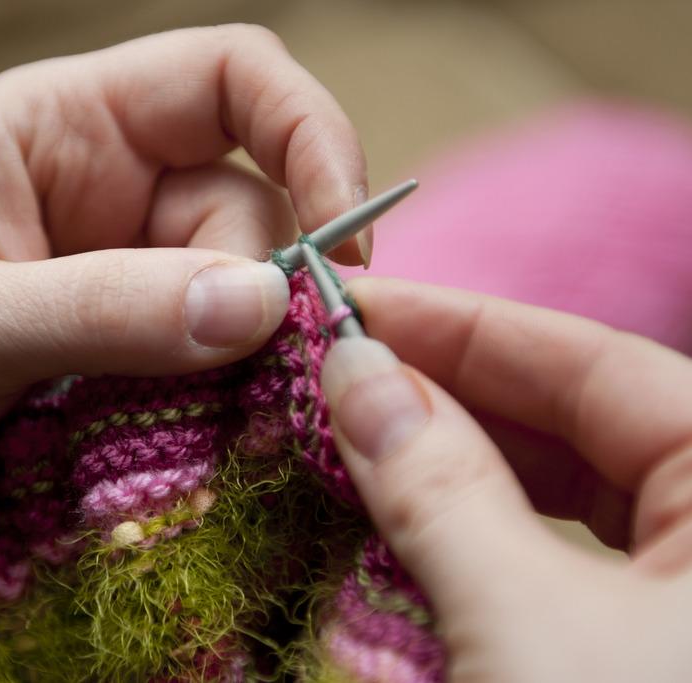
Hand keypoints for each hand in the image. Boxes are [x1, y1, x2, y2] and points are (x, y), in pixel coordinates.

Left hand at [0, 24, 368, 501]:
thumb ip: (102, 309)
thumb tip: (262, 305)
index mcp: (68, 128)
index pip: (232, 79)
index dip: (310, 134)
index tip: (344, 240)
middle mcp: (113, 190)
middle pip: (253, 210)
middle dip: (267, 287)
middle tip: (252, 375)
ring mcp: (125, 275)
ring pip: (240, 296)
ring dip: (242, 357)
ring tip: (193, 423)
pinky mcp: (129, 350)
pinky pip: (210, 358)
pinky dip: (224, 395)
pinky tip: (196, 436)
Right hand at [322, 277, 691, 681]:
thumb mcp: (529, 624)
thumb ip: (442, 492)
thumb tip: (356, 373)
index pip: (599, 364)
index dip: (467, 327)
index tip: (361, 308)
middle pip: (578, 423)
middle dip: (451, 394)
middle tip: (343, 373)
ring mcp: (684, 595)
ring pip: (563, 495)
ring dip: (453, 467)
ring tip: (357, 440)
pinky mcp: (644, 647)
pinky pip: (558, 563)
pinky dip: (479, 540)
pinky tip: (409, 523)